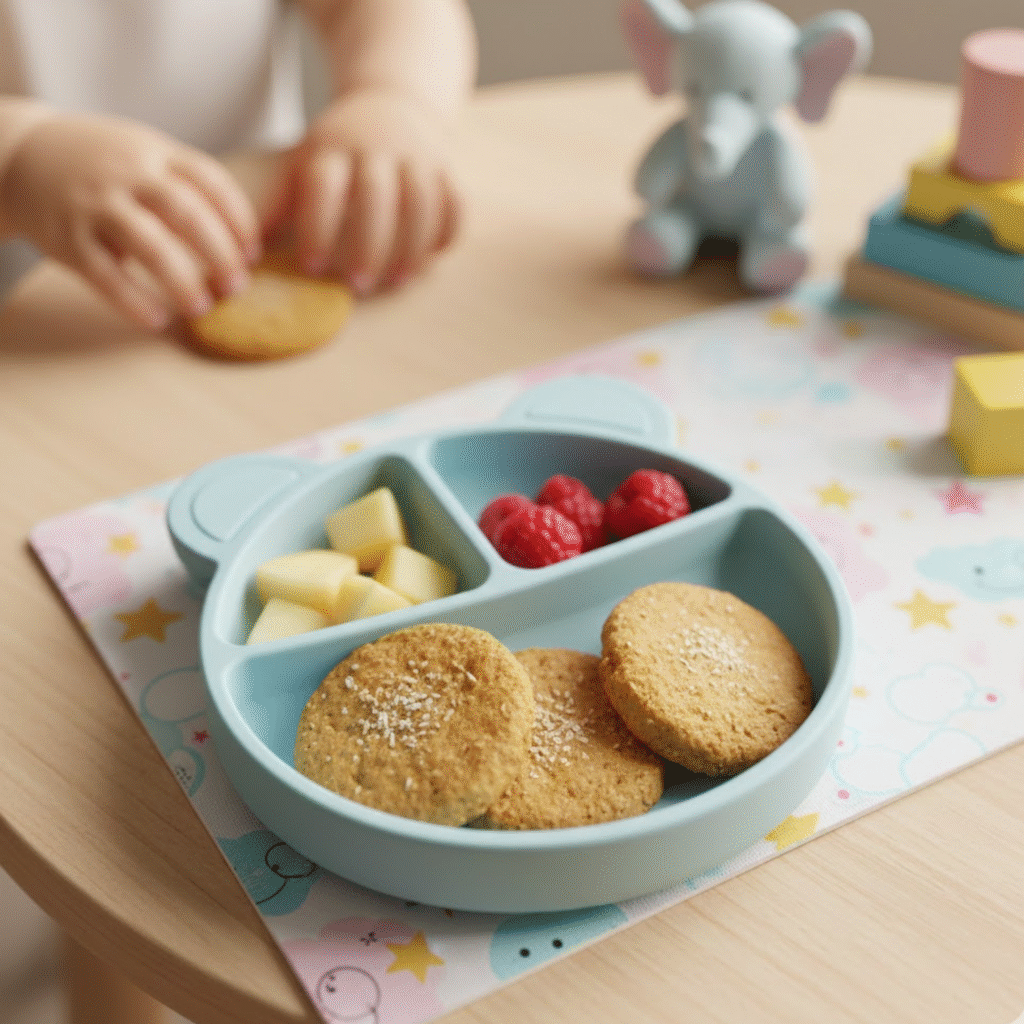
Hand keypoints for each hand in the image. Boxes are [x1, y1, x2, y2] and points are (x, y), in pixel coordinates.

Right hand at [0, 113, 259, 329]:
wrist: (19, 153)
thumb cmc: (101, 164)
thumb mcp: (143, 154)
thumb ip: (185, 185)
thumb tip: (242, 243)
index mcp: (155, 152)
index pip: (211, 180)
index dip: (239, 219)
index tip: (253, 252)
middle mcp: (127, 174)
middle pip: (187, 214)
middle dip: (220, 254)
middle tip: (236, 286)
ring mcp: (95, 204)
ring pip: (149, 245)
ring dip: (182, 281)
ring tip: (201, 307)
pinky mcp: (67, 237)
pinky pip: (105, 275)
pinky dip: (134, 301)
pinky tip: (157, 319)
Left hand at [266, 88, 459, 293]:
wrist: (390, 103)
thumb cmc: (336, 153)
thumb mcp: (302, 164)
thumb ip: (277, 205)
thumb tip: (240, 257)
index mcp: (331, 146)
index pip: (324, 186)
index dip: (318, 229)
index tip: (312, 268)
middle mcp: (375, 146)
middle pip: (376, 196)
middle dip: (367, 245)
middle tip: (356, 285)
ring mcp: (415, 155)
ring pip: (421, 201)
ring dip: (411, 247)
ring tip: (396, 281)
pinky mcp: (445, 168)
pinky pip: (454, 202)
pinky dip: (446, 232)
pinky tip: (430, 258)